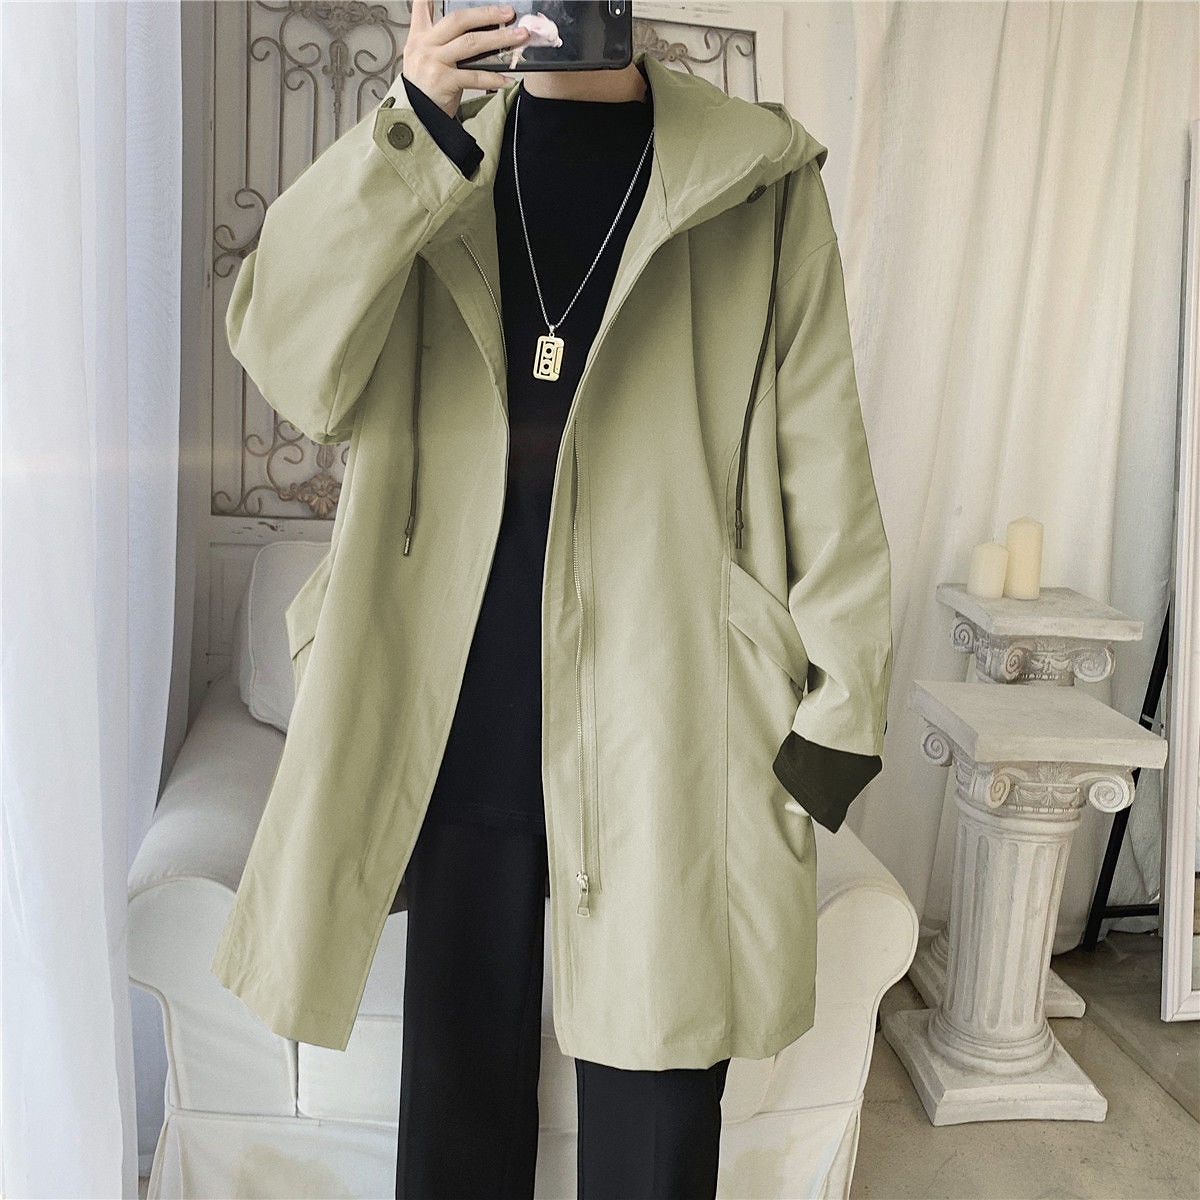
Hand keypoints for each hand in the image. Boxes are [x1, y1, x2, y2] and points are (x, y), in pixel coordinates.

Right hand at [403, 1, 529, 117]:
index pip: (423, 7)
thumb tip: (462, 25)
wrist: (415, 117)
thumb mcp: (420, 57)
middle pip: (459, 20)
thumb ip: (434, 37)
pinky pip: (474, 75)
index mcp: (420, 37)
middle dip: (486, 14)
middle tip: (508, 13)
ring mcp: (433, 62)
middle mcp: (425, 45)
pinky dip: (493, 77)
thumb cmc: (424, 88)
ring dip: (499, 40)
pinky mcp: (443, 81)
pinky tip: (507, 77)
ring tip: (518, 37)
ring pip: (471, 44)